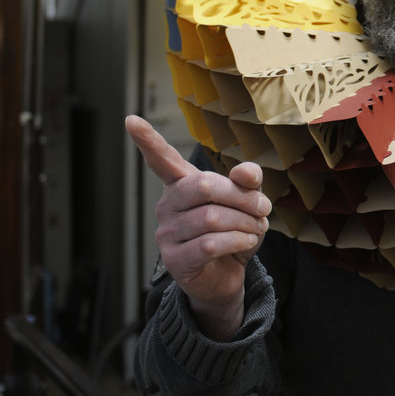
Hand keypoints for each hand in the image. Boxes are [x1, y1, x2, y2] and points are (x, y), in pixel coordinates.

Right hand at [127, 115, 271, 340]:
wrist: (228, 276)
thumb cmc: (233, 231)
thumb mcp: (247, 202)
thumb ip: (248, 182)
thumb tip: (248, 173)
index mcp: (181, 183)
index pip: (162, 159)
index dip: (147, 140)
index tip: (131, 119)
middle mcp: (168, 204)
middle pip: (203, 185)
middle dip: (240, 196)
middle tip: (263, 207)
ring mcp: (167, 233)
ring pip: (211, 218)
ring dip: (245, 223)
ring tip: (256, 229)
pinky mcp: (174, 259)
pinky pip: (209, 244)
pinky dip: (236, 241)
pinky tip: (246, 242)